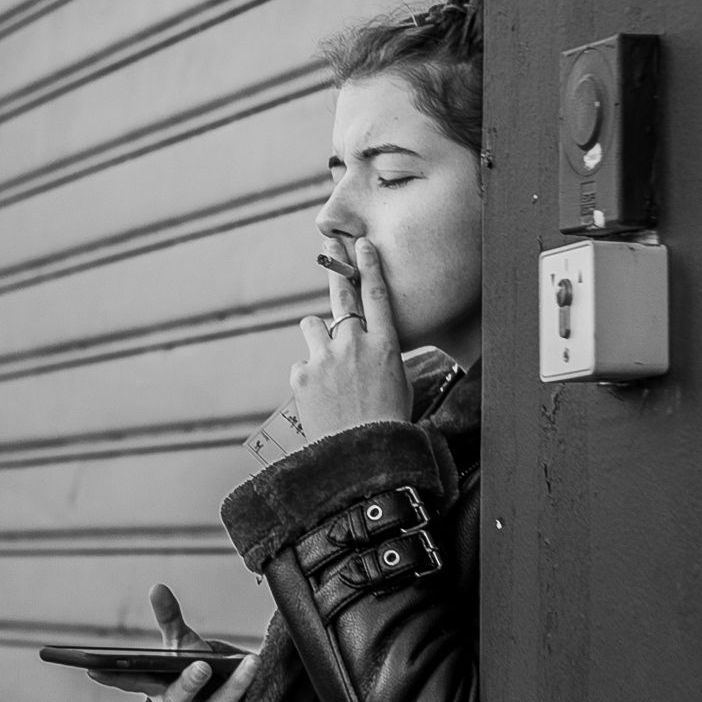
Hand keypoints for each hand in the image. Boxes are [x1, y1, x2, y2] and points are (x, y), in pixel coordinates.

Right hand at [86, 584, 258, 701]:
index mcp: (156, 688)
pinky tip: (262, 682)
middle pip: (177, 699)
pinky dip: (252, 701)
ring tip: (250, 662)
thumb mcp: (181, 646)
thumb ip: (170, 619)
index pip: (130, 682)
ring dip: (234, 686)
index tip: (93, 670)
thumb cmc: (196, 674)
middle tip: (200, 663)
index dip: (113, 677)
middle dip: (188, 682)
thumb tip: (157, 587)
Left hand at [292, 237, 409, 438]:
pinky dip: (309, 375)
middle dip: (336, 269)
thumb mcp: (400, 384)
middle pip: (342, 297)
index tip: (362, 244)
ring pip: (312, 325)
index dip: (369, 266)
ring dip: (317, 337)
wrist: (363, 456)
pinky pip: (302, 363)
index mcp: (385, 345)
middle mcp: (354, 344)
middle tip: (330, 248)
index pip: (377, 295)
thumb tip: (373, 347)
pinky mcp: (302, 374)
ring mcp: (325, 357)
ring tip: (326, 363)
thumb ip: (382, 357)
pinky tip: (320, 397)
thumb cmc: (388, 424)